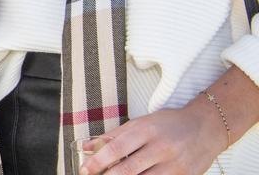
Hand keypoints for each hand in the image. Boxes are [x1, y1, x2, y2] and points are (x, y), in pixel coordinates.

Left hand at [80, 98, 226, 174]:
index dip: (98, 160)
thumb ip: (112, 135)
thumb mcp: (139, 123)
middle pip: (128, 169)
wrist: (206, 128)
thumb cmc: (168, 124)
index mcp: (147, 130)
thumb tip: (85, 146)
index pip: (116, 148)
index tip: (85, 169)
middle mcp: (161, 148)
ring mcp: (175, 166)